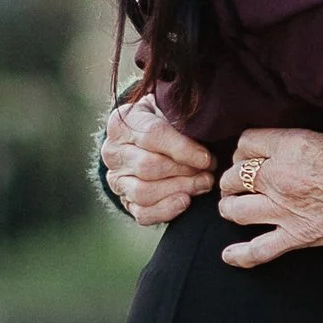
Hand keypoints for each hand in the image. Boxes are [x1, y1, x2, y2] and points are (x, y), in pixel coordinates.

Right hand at [95, 90, 213, 225]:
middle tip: (209, 172)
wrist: (145, 139)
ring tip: (203, 184)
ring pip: (144, 192)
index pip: (152, 136)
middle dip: (184, 171)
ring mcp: (116, 179)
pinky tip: (185, 201)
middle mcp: (113, 152)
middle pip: (148, 167)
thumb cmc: (163, 120)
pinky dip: (166, 210)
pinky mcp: (124, 201)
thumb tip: (206, 130)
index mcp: (121, 124)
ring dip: (179, 189)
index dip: (182, 149)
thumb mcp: (168, 109)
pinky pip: (142, 213)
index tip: (207, 158)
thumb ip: (181, 117)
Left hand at [218, 127, 322, 267]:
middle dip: (233, 178)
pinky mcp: (297, 236)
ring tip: (234, 206)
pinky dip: (241, 255)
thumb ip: (295, 143)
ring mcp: (285, 210)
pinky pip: (259, 250)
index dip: (245, 149)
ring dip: (230, 208)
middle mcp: (280, 177)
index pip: (246, 142)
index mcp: (289, 147)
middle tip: (239, 182)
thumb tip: (278, 148)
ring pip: (236, 210)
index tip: (250, 154)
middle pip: (234, 176)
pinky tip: (228, 255)